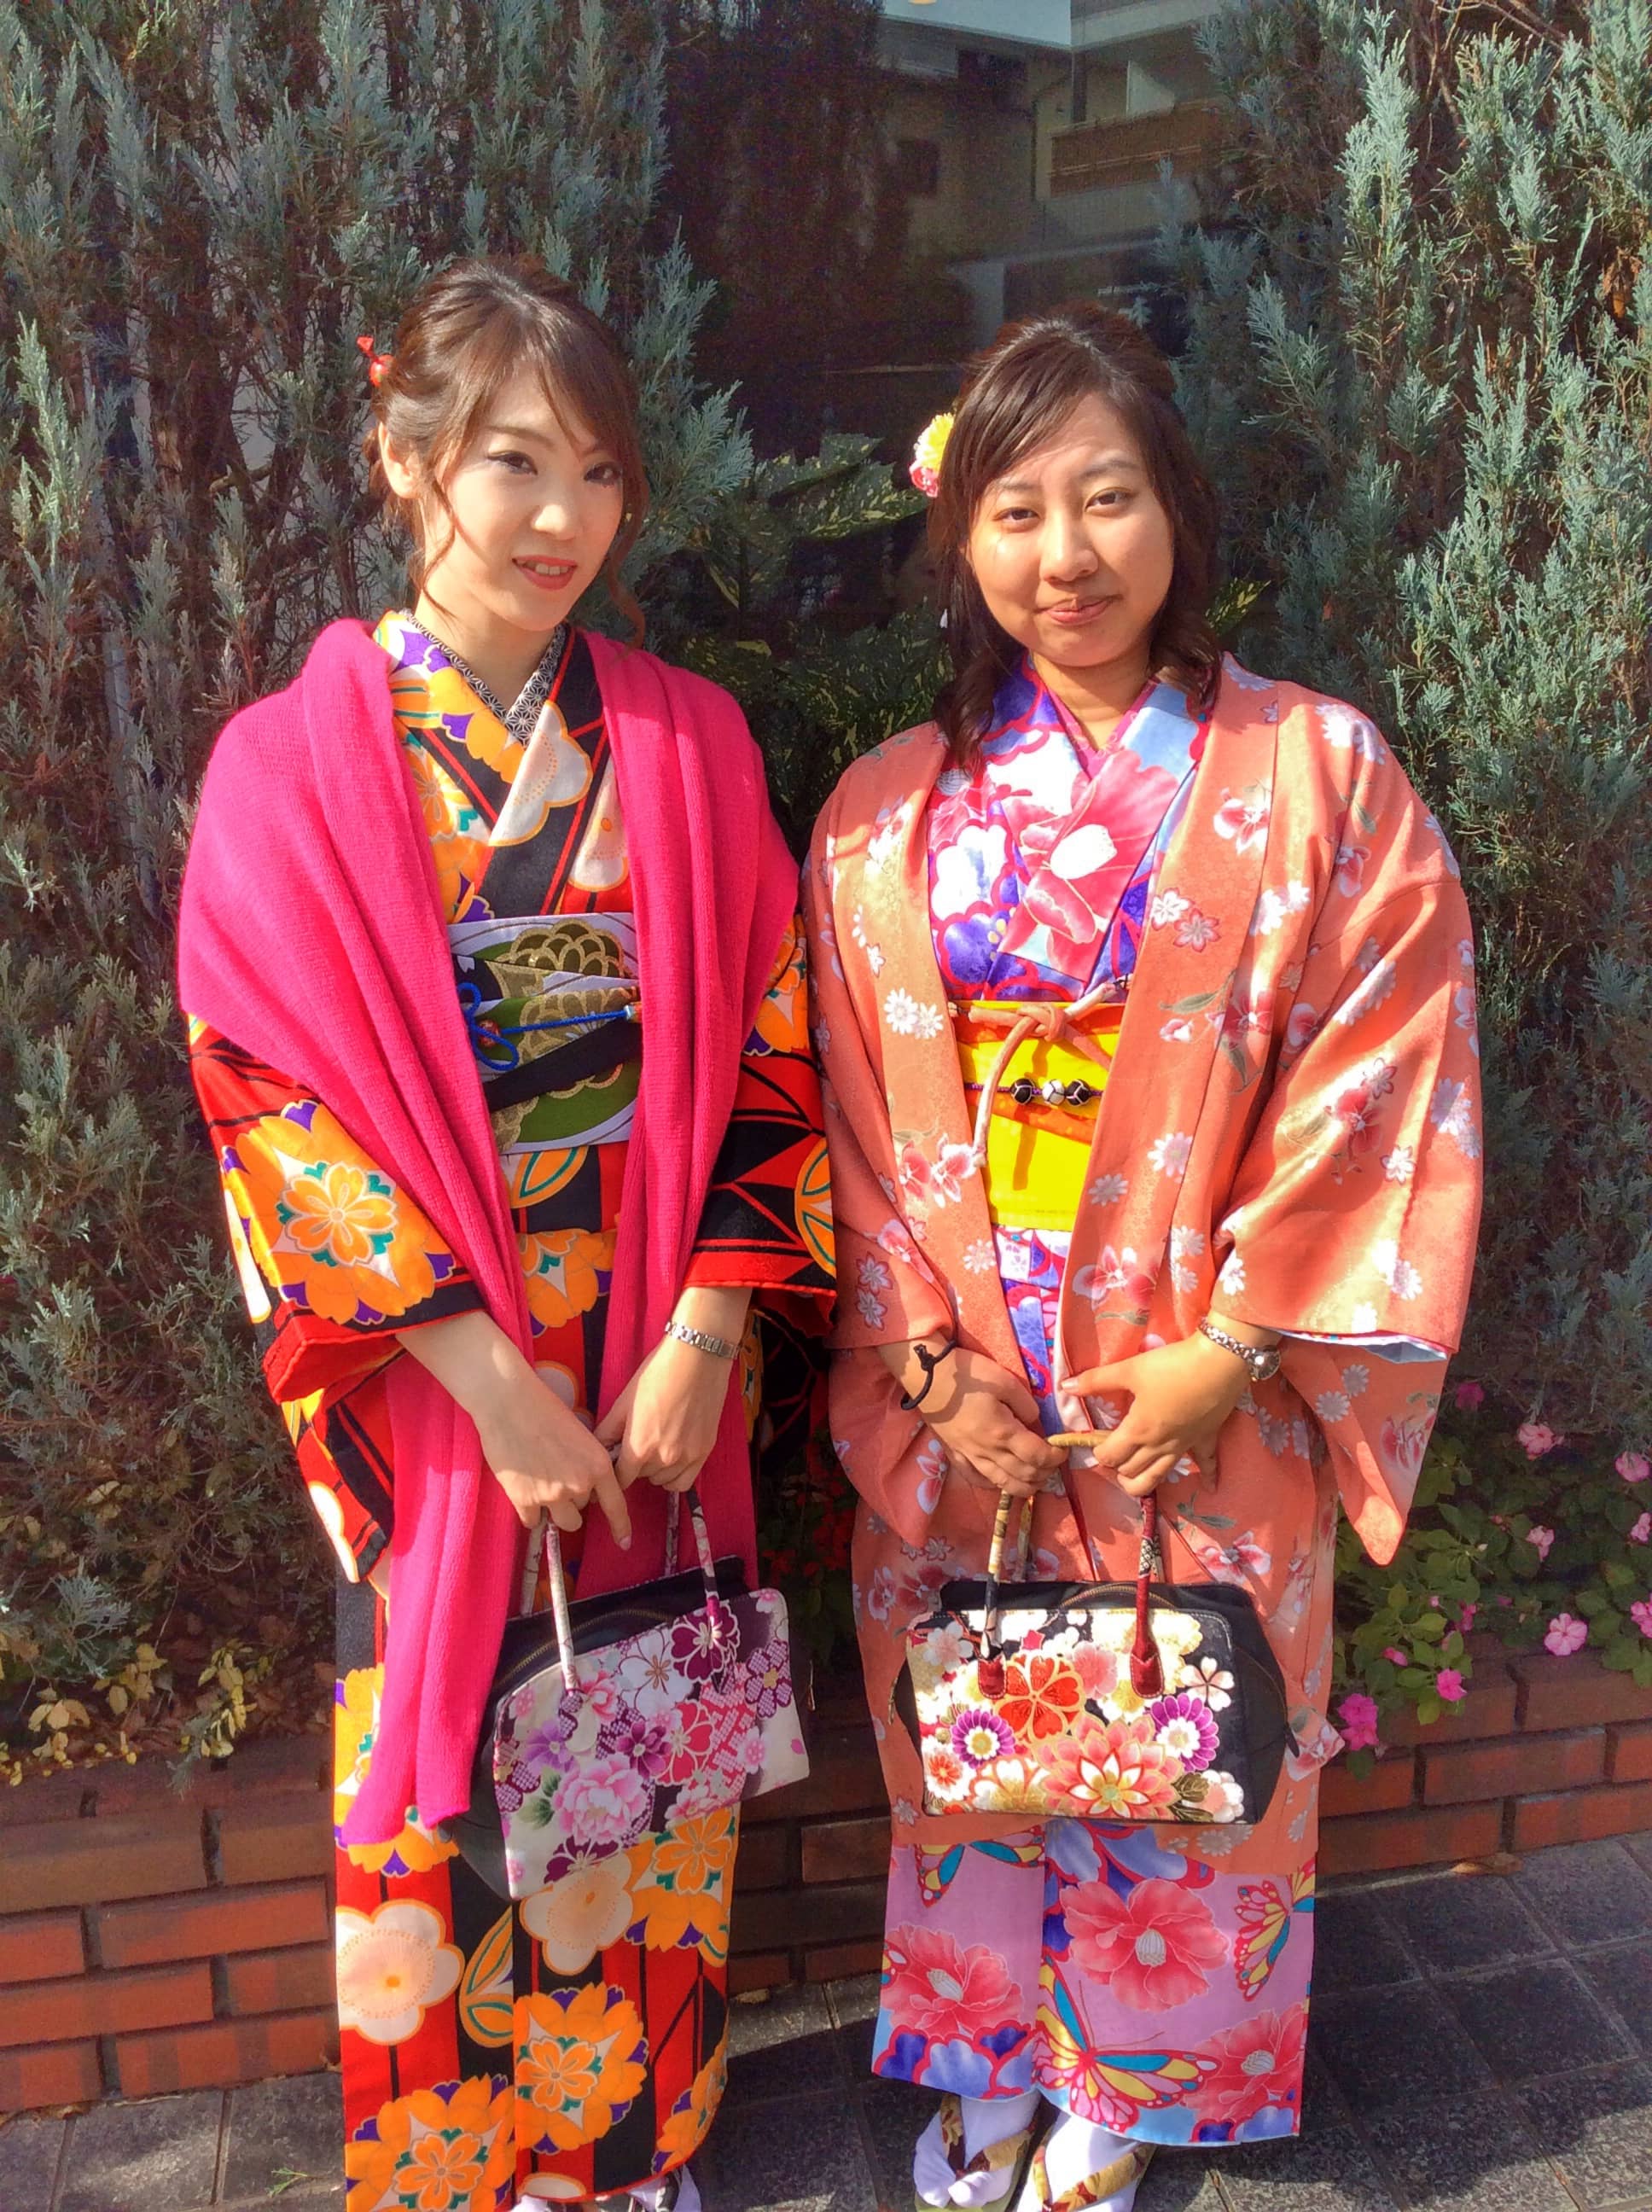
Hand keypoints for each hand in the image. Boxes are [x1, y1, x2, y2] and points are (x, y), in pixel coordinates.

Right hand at [396, 1309, 630, 1543]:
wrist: (508, 1402)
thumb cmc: (544, 1409)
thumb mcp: (579, 1435)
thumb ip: (586, 1464)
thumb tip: (584, 1486)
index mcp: (598, 1465)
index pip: (616, 1505)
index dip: (621, 1526)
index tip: (624, 1542)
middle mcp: (579, 1484)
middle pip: (582, 1511)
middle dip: (572, 1500)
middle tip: (555, 1476)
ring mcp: (552, 1495)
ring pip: (561, 1521)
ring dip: (554, 1510)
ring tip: (541, 1485)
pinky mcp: (524, 1500)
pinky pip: (532, 1521)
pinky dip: (529, 1511)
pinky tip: (523, 1489)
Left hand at [595, 1331, 736, 1492]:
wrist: (697, 1359)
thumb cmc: (658, 1374)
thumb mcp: (625, 1401)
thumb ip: (608, 1431)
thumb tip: (597, 1450)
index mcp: (639, 1446)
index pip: (621, 1479)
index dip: (615, 1473)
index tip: (615, 1464)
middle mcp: (664, 1458)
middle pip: (641, 1478)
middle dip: (635, 1466)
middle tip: (636, 1445)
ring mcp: (687, 1456)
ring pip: (663, 1481)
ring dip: (655, 1470)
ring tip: (654, 1449)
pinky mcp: (705, 1451)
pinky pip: (685, 1481)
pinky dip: (674, 1475)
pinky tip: (671, 1460)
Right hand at [885, 1340, 1062, 1497]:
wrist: (926, 1376)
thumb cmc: (967, 1374)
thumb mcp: (1004, 1380)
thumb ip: (1025, 1404)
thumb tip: (1035, 1421)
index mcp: (1002, 1432)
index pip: (1038, 1456)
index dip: (1056, 1457)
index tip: (1063, 1449)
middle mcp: (987, 1451)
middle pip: (1024, 1475)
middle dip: (1045, 1473)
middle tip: (1053, 1463)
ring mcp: (969, 1456)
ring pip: (1003, 1484)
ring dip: (1025, 1486)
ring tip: (1036, 1479)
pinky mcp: (955, 1456)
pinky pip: (977, 1480)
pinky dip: (995, 1485)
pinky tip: (1003, 1481)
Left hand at [1065, 1333, 1251, 1495]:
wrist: (1219, 1362)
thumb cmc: (1171, 1365)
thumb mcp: (1130, 1369)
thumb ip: (1096, 1380)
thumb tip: (1065, 1387)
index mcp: (1139, 1430)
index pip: (1110, 1455)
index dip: (1098, 1452)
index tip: (1094, 1442)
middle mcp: (1159, 1446)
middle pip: (1131, 1470)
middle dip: (1116, 1466)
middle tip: (1111, 1453)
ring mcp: (1184, 1446)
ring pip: (1159, 1477)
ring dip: (1141, 1483)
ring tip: (1131, 1479)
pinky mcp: (1206, 1439)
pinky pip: (1207, 1464)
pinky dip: (1208, 1477)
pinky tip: (1211, 1488)